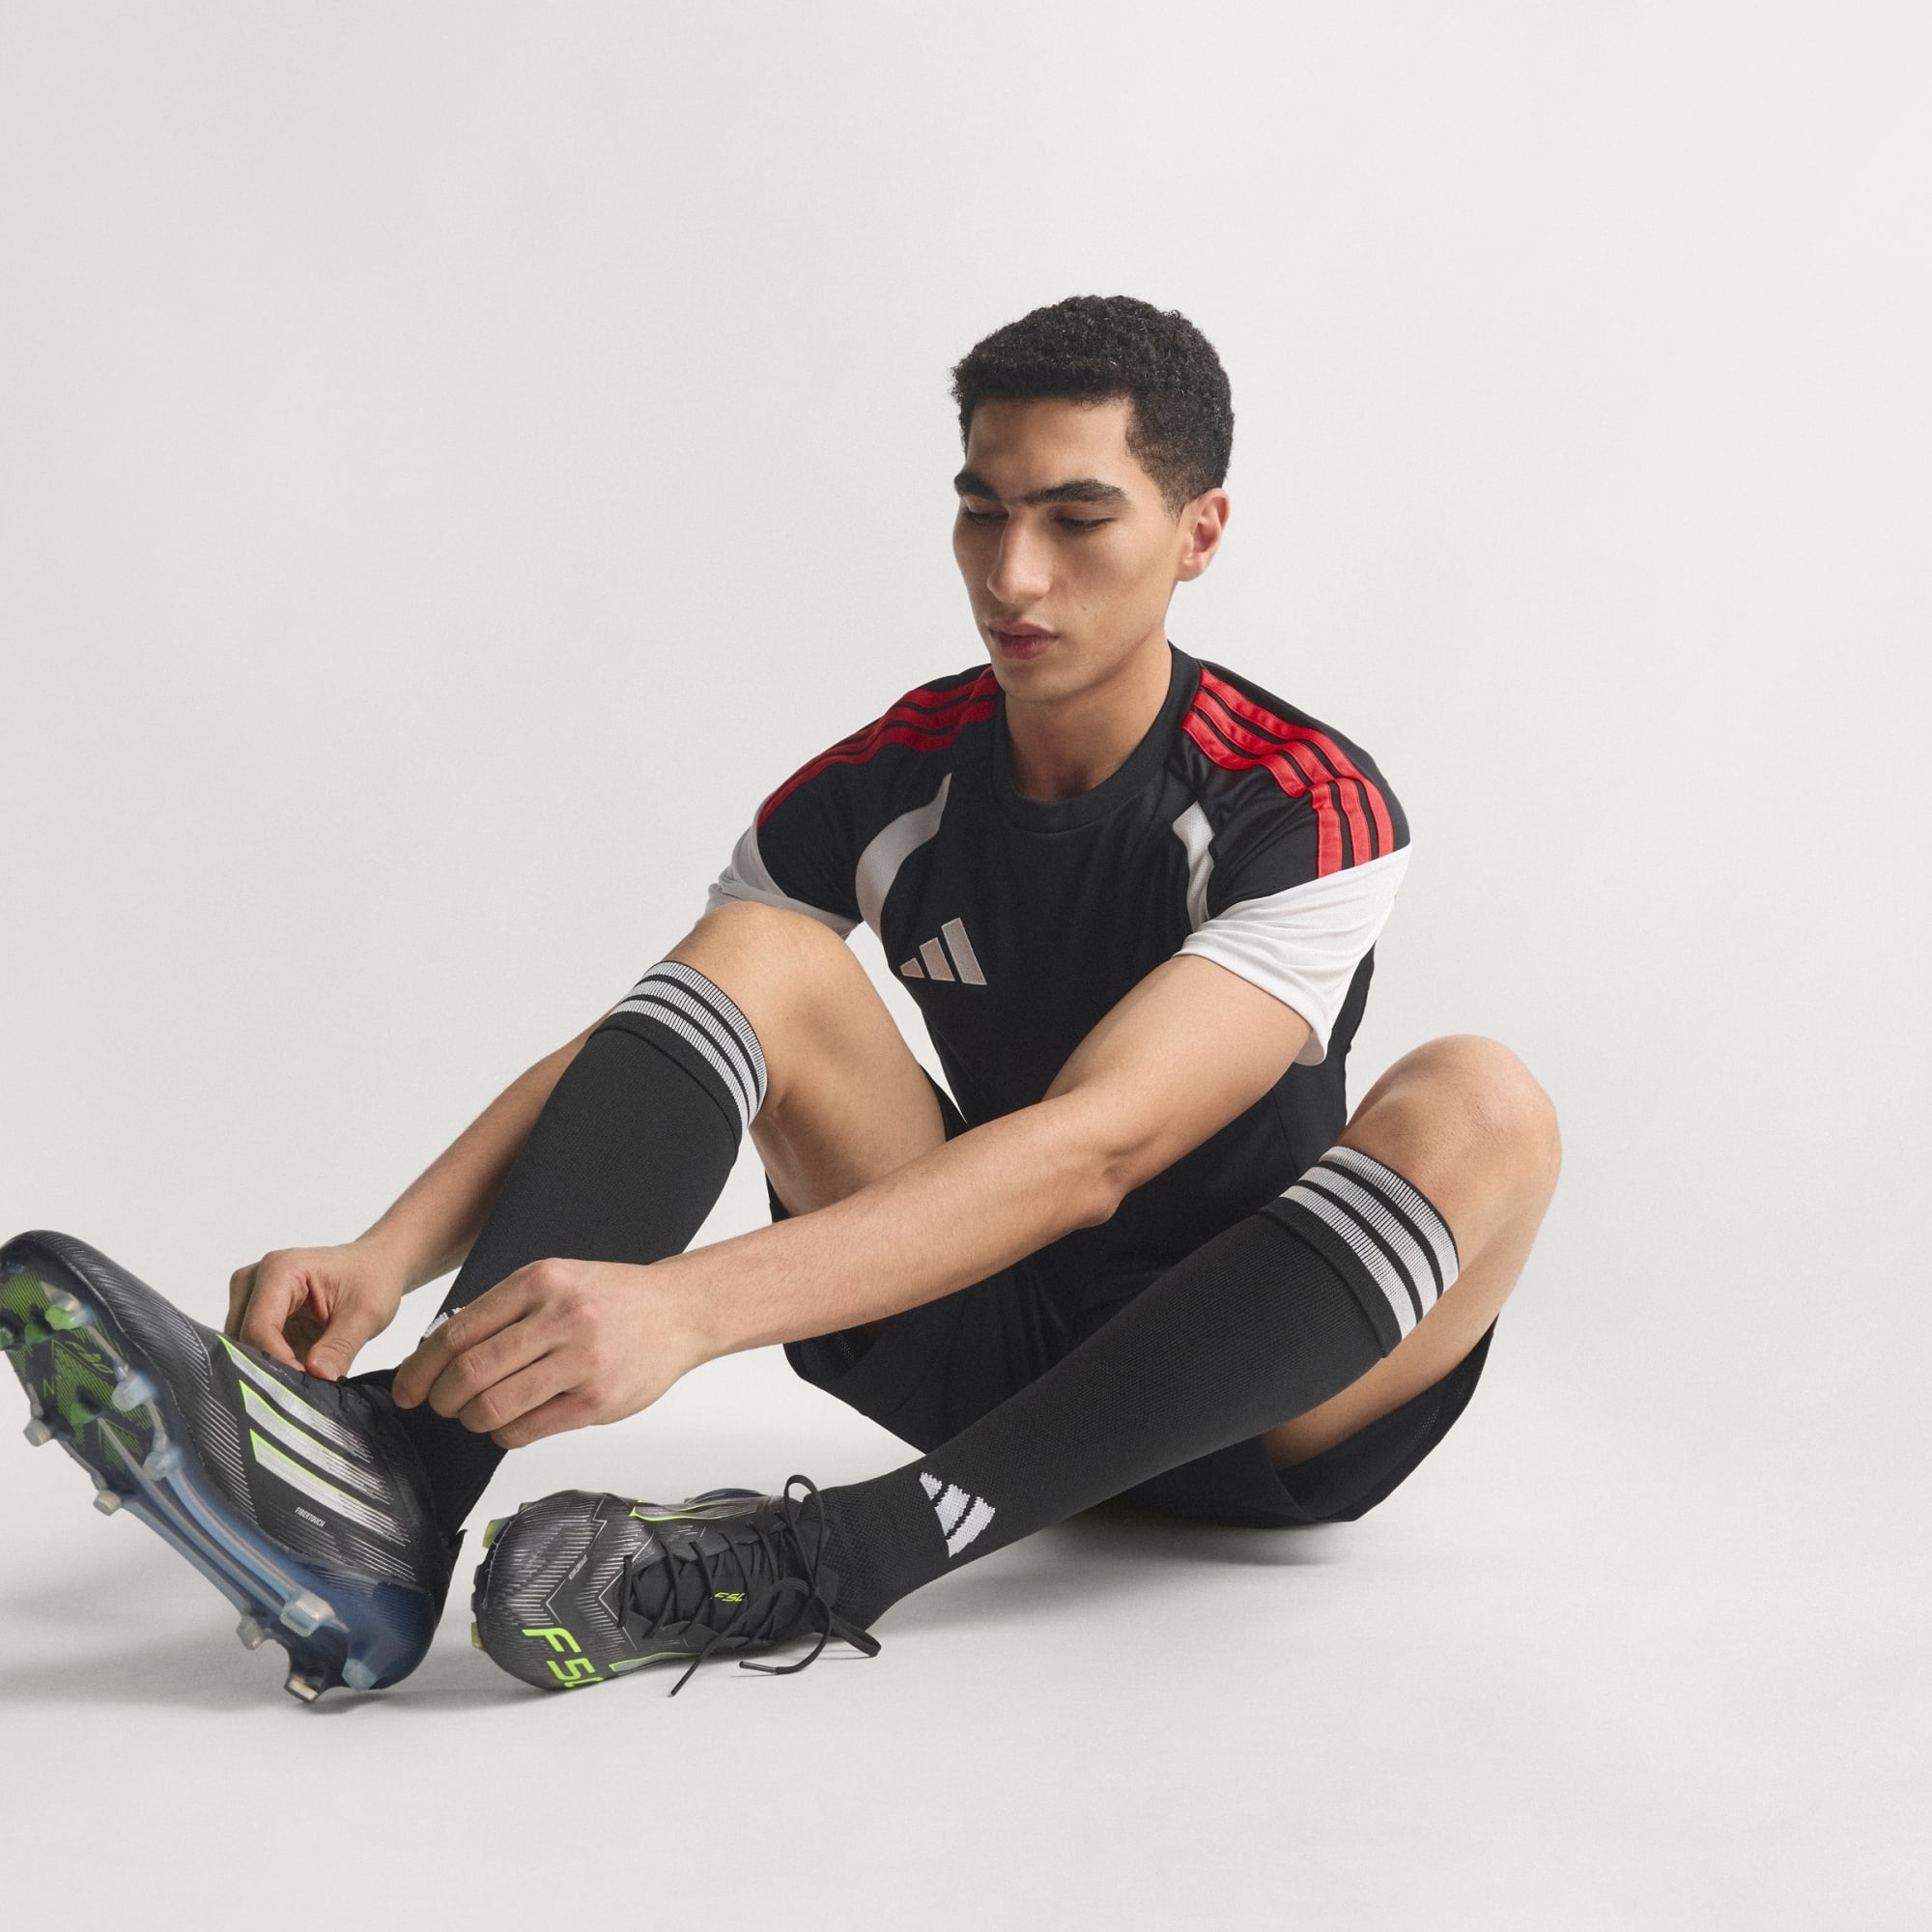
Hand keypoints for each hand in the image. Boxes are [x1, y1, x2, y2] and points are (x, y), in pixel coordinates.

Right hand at [227, 1241, 408, 1378]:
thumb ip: (339, 1347)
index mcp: (280, 1270)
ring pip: (243, 1348)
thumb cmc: (372, 1278)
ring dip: (270, 1368)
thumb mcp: (366, 1314)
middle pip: (245, 1339)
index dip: (278, 1363)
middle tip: (304, 1391)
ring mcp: (250, 1297)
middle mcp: (254, 1279)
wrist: (376, 1265)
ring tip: (304, 1382)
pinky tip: (299, 1373)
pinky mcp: (254, 1314)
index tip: (304, 1387)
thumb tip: (317, 1377)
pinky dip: (273, 1365)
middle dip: (272, 1368)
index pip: (259, 1328)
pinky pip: (252, 1348)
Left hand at [389, 1256, 706, 1447]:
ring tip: (475, 1416)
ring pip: (494, 1407)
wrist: (680, 1310)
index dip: (421, 1367)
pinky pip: (528, 1429)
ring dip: (471, 1420)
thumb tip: (438, 1354)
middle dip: (441, 1399)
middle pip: (470, 1372)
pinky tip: (511, 1424)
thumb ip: (505, 1311)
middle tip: (438, 1406)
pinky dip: (505, 1434)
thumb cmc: (612, 1299)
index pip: (458, 1331)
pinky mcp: (597, 1399)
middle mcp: (560, 1317)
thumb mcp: (557, 1280)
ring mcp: (581, 1360)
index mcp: (541, 1281)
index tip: (408, 1387)